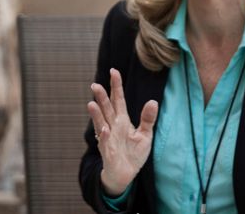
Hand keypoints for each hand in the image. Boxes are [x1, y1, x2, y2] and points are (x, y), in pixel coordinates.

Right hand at [87, 68, 157, 195]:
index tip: (114, 71)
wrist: (125, 174)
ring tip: (91, 103)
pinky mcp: (108, 151)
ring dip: (96, 114)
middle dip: (101, 97)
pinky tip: (104, 129)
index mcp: (122, 120)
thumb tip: (153, 101)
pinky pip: (105, 142)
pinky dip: (104, 136)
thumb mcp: (145, 135)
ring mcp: (108, 138)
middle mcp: (113, 126)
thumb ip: (148, 119)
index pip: (118, 99)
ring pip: (101, 122)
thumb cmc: (134, 153)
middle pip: (107, 108)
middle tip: (95, 84)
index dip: (116, 86)